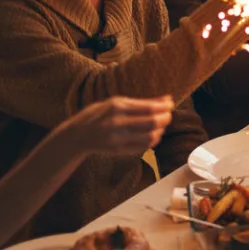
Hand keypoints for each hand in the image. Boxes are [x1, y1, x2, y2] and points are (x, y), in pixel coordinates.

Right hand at [50, 96, 173, 155]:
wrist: (77, 135)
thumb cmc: (98, 115)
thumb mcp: (115, 102)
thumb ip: (141, 102)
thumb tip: (166, 99)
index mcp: (116, 107)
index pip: (148, 108)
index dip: (164, 107)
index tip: (171, 104)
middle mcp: (117, 123)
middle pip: (152, 123)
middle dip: (165, 118)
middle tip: (169, 115)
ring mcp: (118, 138)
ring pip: (150, 136)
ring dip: (160, 130)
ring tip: (161, 125)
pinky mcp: (119, 150)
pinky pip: (143, 147)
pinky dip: (153, 140)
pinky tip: (153, 134)